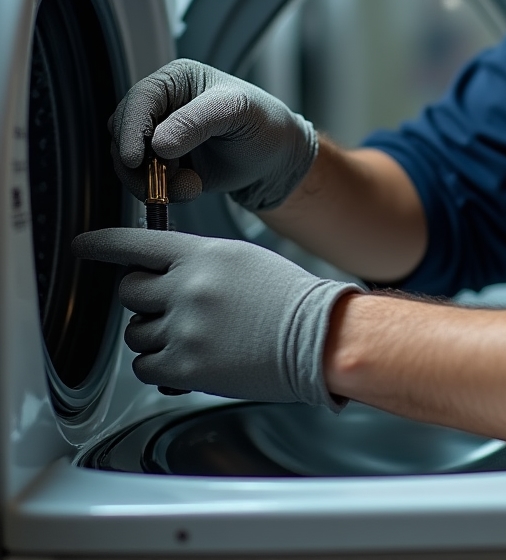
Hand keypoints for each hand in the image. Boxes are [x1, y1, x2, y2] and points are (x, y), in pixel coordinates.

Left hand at [73, 227, 360, 405]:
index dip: (103, 244)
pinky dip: (161, 366)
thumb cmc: (288, 299)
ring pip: (135, 333)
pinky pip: (145, 367)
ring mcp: (183, 328)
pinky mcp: (185, 366)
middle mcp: (187, 288)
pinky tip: (193, 359)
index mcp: (203, 255)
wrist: (317, 337)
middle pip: (130, 292)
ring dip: (156, 336)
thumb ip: (200, 263)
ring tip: (196, 336)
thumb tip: (163, 275)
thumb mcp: (243, 260)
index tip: (82, 245)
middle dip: (144, 301)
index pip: (137, 243)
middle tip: (172, 308)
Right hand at [109, 59, 316, 211]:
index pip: (140, 98)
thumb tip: (159, 143)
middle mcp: (162, 105)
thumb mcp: (239, 112)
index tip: (135, 158)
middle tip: (162, 179)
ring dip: (150, 180)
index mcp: (177, 79)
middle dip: (137, 161)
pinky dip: (161, 190)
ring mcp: (159, 136)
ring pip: (127, 161)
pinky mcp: (162, 165)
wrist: (276, 161)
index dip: (131, 128)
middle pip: (123, 132)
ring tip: (187, 186)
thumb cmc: (265, 125)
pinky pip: (142, 180)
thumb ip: (199, 121)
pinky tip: (191, 188)